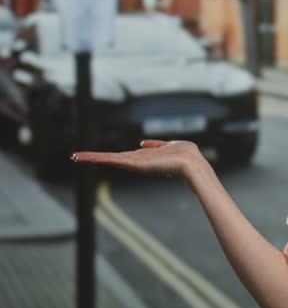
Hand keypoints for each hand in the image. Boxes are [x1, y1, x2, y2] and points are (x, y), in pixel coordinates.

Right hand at [71, 139, 202, 178]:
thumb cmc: (185, 155)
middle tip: (75, 156)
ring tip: (76, 156)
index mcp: (143, 158)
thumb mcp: (169, 145)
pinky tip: (91, 157)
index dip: (107, 156)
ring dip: (92, 157)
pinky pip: (115, 159)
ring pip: (110, 159)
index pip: (121, 156)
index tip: (93, 156)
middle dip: (94, 157)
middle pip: (111, 158)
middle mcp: (137, 161)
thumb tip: (143, 143)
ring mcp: (135, 163)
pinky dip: (102, 158)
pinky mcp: (136, 164)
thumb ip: (156, 144)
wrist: (192, 164)